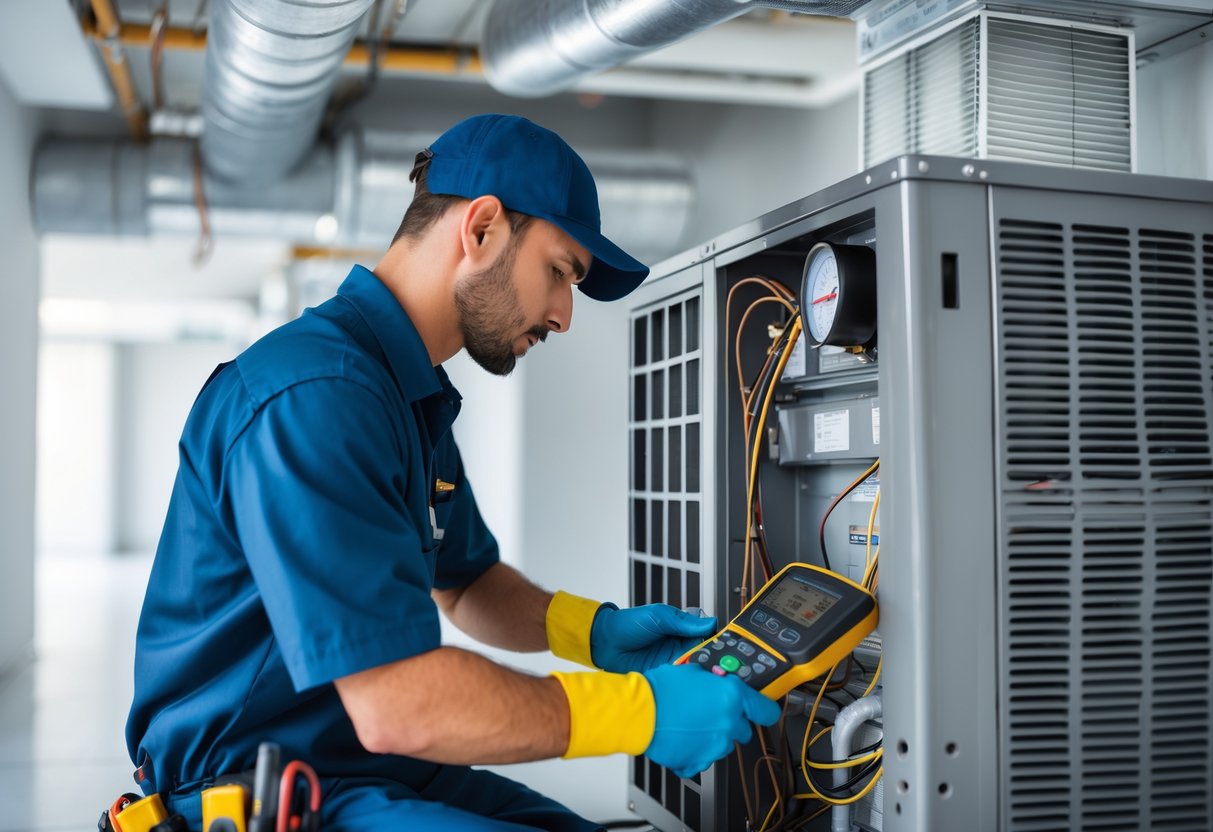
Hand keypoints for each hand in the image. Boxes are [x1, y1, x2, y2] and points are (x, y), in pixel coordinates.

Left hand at [590, 604, 717, 672]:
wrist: (604, 643)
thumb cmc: (628, 624)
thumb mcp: (658, 616)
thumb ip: (683, 622)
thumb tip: (710, 622)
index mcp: (681, 628)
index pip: (706, 635)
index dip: (717, 641)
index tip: (727, 647)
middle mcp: (680, 645)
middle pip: (704, 654)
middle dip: (712, 659)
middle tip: (721, 664)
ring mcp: (673, 661)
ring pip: (694, 667)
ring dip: (701, 671)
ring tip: (709, 674)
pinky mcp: (664, 675)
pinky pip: (680, 679)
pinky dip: (687, 681)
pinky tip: (693, 682)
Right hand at [642, 663, 781, 777]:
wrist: (638, 712)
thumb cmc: (661, 689)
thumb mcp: (693, 671)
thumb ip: (714, 680)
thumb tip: (719, 682)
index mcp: (732, 697)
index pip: (767, 710)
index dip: (765, 709)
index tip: (762, 710)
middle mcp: (728, 723)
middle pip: (744, 729)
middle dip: (731, 721)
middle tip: (710, 712)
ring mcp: (715, 745)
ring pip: (724, 744)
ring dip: (713, 736)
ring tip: (691, 723)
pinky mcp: (699, 761)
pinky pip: (705, 758)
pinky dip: (697, 751)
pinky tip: (683, 738)